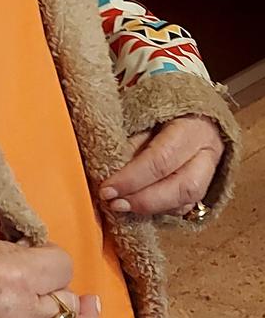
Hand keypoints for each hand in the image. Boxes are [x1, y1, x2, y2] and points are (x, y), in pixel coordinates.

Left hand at [100, 115, 224, 216]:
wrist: (191, 108)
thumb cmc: (162, 108)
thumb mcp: (144, 112)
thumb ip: (130, 139)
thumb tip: (110, 167)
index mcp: (193, 127)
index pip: (162, 159)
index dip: (132, 178)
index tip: (107, 189)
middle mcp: (207, 151)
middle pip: (181, 186)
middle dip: (143, 200)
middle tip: (114, 203)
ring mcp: (210, 170)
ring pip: (185, 201)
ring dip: (150, 209)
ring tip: (121, 207)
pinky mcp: (204, 185)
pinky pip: (184, 206)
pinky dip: (159, 210)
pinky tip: (138, 207)